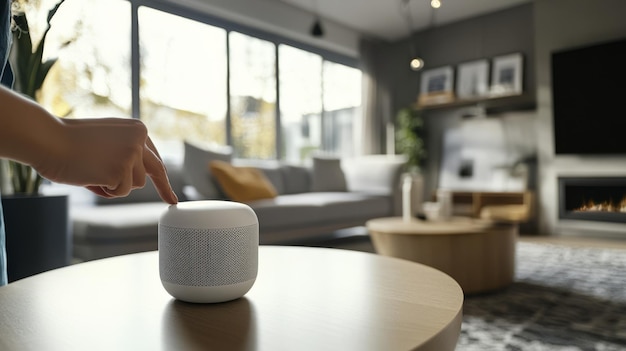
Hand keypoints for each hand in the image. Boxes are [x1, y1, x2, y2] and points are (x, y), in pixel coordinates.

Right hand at [35, 117, 177, 203]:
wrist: (48, 139)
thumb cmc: (69, 140)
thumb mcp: (106, 139)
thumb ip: (124, 151)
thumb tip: (139, 175)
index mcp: (137, 129)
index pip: (154, 156)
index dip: (159, 174)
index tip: (169, 188)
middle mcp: (140, 140)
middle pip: (155, 171)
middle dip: (165, 188)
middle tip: (171, 201)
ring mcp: (133, 156)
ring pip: (134, 184)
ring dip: (114, 184)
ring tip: (93, 170)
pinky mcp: (122, 172)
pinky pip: (119, 192)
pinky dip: (105, 190)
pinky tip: (91, 176)